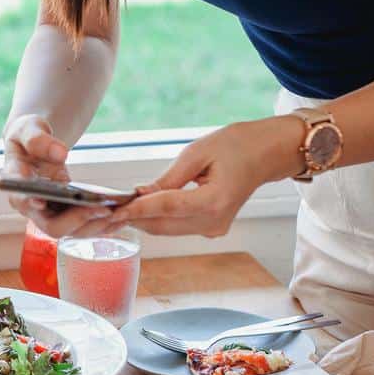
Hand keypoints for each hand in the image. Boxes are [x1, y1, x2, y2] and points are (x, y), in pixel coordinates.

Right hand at [2, 114, 117, 237]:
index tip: (44, 201)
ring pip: (72, 232)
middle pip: (52, 227)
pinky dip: (103, 224)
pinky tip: (122, 214)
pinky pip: (84, 226)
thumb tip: (60, 154)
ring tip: (119, 213)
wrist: (35, 146)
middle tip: (103, 208)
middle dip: (78, 220)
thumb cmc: (28, 137)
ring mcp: (50, 214)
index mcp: (16, 185)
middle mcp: (31, 207)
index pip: (22, 200)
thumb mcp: (27, 128)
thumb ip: (38, 139)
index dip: (32, 204)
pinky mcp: (66, 215)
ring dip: (96, 225)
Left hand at [104, 118, 300, 236]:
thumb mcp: (197, 153)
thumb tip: (141, 194)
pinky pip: (177, 226)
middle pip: (163, 226)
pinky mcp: (212, 227)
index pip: (166, 208)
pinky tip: (142, 207)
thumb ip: (168, 178)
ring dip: (144, 219)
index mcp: (214, 201)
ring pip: (168, 229)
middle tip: (106, 208)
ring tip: (119, 206)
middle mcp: (215, 222)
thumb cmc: (237, 145)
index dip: (136, 209)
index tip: (112, 210)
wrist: (267, 153)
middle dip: (134, 217)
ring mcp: (214, 228)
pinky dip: (158, 218)